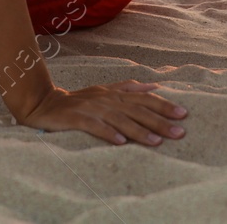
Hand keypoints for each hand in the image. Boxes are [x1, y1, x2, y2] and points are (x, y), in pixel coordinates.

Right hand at [21, 80, 186, 146]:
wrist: (43, 103)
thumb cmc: (78, 100)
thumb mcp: (104, 91)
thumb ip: (128, 88)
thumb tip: (154, 84)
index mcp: (114, 93)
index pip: (143, 98)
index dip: (163, 105)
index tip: (183, 114)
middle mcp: (105, 99)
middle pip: (136, 110)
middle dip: (159, 121)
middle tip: (179, 132)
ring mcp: (91, 108)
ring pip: (119, 119)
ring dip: (139, 130)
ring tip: (156, 141)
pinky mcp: (75, 118)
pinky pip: (94, 126)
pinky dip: (107, 133)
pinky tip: (120, 142)